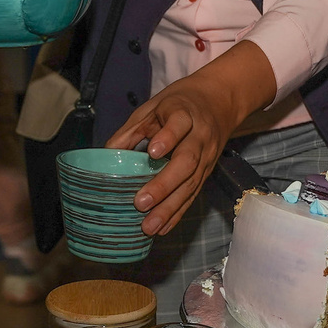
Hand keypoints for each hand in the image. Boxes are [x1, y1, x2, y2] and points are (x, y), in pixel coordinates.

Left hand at [103, 42, 275, 235]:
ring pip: (191, 184)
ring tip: (149, 226)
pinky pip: (193, 194)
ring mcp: (207, 156)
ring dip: (170, 207)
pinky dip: (178, 213)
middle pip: (186, 161)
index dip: (168, 138)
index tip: (152, 152)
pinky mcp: (207, 171)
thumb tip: (106, 155)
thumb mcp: (154, 106)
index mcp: (185, 113)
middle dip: (164, 184)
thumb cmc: (180, 103)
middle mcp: (200, 136)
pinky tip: (163, 227)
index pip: (179, 124)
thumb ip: (133, 130)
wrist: (220, 100)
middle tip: (141, 202)